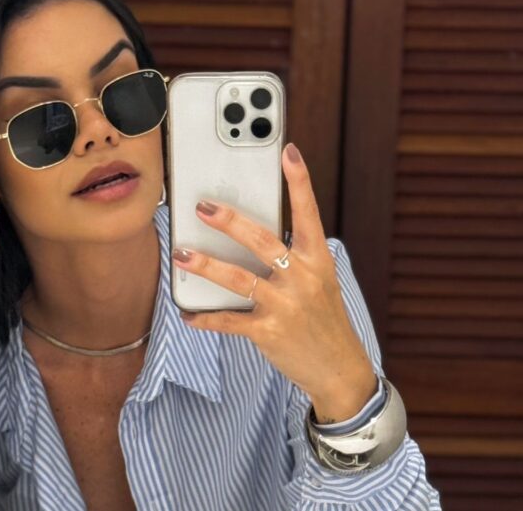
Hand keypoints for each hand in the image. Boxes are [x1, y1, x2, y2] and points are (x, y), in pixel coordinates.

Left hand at [171, 143, 377, 423]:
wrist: (339, 369)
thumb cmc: (322, 319)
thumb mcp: (319, 283)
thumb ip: (291, 259)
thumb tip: (245, 236)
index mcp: (318, 260)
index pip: (309, 213)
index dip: (299, 181)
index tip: (288, 152)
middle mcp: (304, 279)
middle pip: (263, 241)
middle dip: (230, 221)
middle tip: (203, 206)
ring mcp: (286, 306)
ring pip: (239, 279)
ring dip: (207, 266)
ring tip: (182, 255)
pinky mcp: (269, 332)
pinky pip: (230, 321)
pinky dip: (206, 318)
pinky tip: (189, 314)